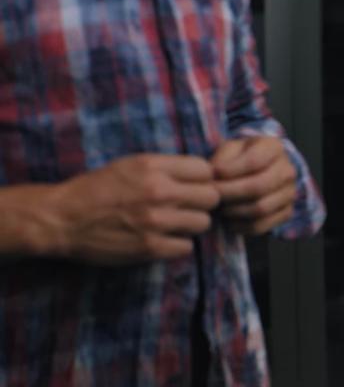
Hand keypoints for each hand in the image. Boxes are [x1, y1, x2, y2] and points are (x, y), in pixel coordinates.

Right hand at [51, 154, 219, 263]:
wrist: (61, 219)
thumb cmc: (96, 189)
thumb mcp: (130, 164)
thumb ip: (165, 167)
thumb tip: (203, 173)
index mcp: (153, 166)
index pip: (206, 170)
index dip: (202, 179)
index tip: (192, 186)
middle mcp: (158, 191)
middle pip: (211, 197)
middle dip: (201, 203)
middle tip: (186, 207)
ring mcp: (156, 221)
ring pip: (203, 223)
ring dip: (191, 225)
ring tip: (173, 224)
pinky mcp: (151, 247)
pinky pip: (187, 247)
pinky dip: (177, 245)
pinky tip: (162, 239)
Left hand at [211, 137, 296, 234]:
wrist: (260, 171)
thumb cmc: (241, 158)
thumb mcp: (230, 149)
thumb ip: (222, 159)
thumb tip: (215, 177)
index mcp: (274, 148)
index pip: (253, 161)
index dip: (229, 171)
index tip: (212, 175)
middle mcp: (287, 170)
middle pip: (258, 187)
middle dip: (229, 194)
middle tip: (212, 196)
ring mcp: (290, 193)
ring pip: (260, 209)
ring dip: (234, 211)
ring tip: (220, 207)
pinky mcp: (286, 213)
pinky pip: (262, 225)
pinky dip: (241, 226)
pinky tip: (229, 219)